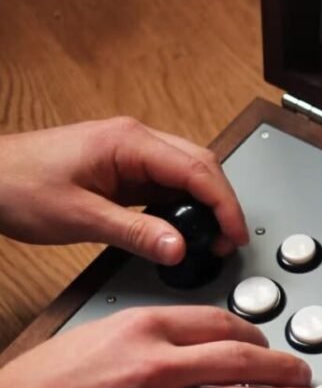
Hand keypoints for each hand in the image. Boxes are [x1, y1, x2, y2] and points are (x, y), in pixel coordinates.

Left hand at [0, 117, 247, 263]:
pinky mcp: (122, 168)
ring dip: (204, 204)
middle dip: (222, 203)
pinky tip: (181, 226)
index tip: (234, 233)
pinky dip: (182, 205)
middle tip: (227, 240)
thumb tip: (178, 247)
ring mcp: (129, 152)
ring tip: (209, 237)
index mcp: (129, 142)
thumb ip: (135, 232)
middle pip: (201, 165)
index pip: (197, 169)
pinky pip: (166, 183)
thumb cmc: (14, 186)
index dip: (224, 204)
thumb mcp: (78, 216)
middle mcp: (135, 140)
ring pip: (187, 173)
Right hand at [0, 306, 319, 387]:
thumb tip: (198, 337)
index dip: (258, 332)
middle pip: (243, 359)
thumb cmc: (40, 381)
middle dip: (285, 365)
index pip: (222, 323)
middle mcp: (156, 367)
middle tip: (305, 371)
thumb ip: (154, 332)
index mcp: (145, 328)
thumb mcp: (101, 333)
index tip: (268, 342)